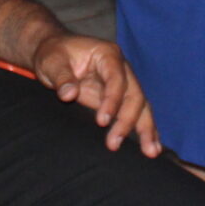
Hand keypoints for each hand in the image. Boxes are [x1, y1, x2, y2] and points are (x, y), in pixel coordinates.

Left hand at [31, 34, 160, 155]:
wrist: (55, 54)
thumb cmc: (54, 54)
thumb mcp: (52, 61)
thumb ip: (61, 77)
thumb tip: (69, 94)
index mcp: (107, 54)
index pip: (117, 79)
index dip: (112, 100)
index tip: (102, 122)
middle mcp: (121, 68)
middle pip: (134, 94)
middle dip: (128, 120)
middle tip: (114, 144)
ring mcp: (124, 84)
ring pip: (141, 106)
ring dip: (146, 129)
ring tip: (150, 151)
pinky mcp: (120, 98)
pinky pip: (137, 113)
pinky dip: (145, 129)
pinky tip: (152, 146)